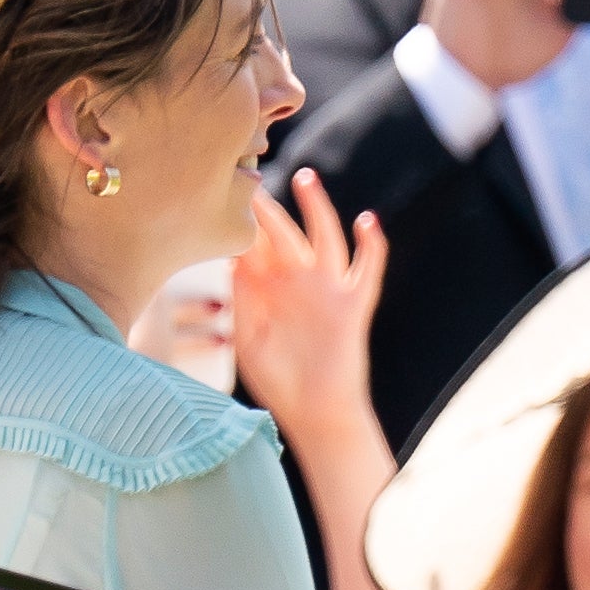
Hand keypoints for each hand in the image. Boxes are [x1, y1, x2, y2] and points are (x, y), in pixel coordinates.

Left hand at [222, 167, 388, 441]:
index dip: (238, 222)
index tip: (218, 192)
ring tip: (305, 178)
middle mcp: (298, 281)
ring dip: (317, 208)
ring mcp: (328, 289)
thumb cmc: (279, 382)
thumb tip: (231, 261)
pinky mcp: (353, 304)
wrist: (316, 413)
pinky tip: (367, 221)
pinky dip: (371, 245)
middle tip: (250, 176)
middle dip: (267, 207)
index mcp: (268, 288)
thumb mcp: (247, 339)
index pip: (252, 245)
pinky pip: (367, 268)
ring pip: (325, 237)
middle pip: (283, 233)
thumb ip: (240, 302)